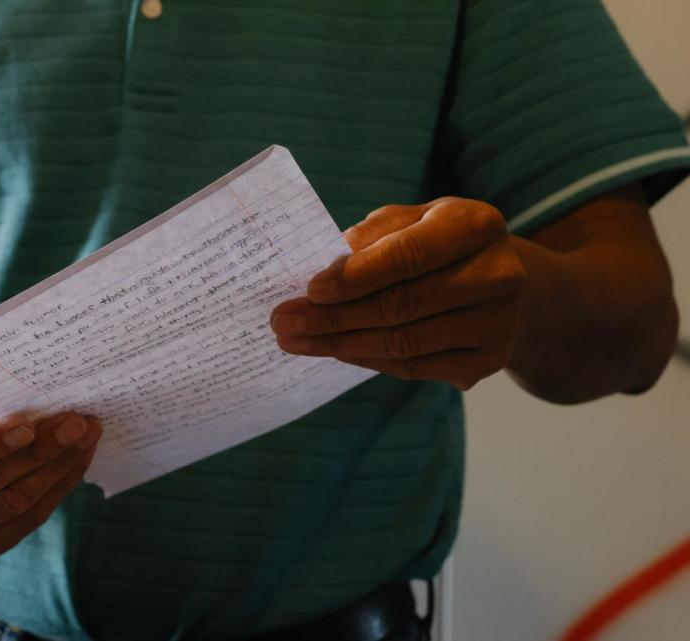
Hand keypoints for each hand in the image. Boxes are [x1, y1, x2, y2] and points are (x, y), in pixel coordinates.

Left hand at [270, 198, 526, 389]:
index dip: (356, 276)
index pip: (408, 256)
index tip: (311, 289)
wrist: (504, 285)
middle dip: (334, 317)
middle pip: (402, 306)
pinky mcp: (490, 362)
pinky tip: (335, 352)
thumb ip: (378, 234)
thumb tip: (333, 260)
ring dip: (341, 345)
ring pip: (404, 343)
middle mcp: (499, 275)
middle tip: (284, 321)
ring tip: (295, 341)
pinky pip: (415, 368)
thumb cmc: (441, 244)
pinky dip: (368, 360)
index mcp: (477, 225)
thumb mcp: (415, 220)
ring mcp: (498, 324)